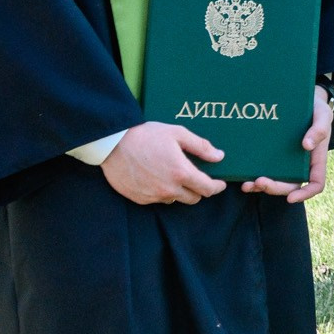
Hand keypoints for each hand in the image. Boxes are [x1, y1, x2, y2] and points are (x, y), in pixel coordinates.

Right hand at [101, 121, 226, 205]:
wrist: (113, 143)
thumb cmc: (146, 135)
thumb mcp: (177, 133)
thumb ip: (200, 146)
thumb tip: (219, 156)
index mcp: (181, 173)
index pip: (207, 189)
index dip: (217, 187)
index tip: (220, 184)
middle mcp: (169, 189)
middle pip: (193, 198)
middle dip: (199, 190)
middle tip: (197, 178)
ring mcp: (153, 196)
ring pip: (175, 200)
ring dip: (179, 191)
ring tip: (173, 175)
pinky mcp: (140, 199)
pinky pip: (157, 200)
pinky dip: (161, 192)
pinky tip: (156, 177)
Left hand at [243, 87, 333, 203]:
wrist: (304, 99)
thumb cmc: (316, 108)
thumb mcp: (323, 115)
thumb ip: (319, 129)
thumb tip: (306, 145)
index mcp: (316, 159)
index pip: (315, 184)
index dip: (305, 194)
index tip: (291, 198)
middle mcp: (301, 164)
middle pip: (291, 186)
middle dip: (275, 188)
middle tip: (260, 182)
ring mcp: (287, 162)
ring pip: (277, 182)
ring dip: (262, 187)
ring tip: (247, 184)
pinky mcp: (274, 155)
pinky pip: (266, 171)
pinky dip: (254, 178)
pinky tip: (243, 178)